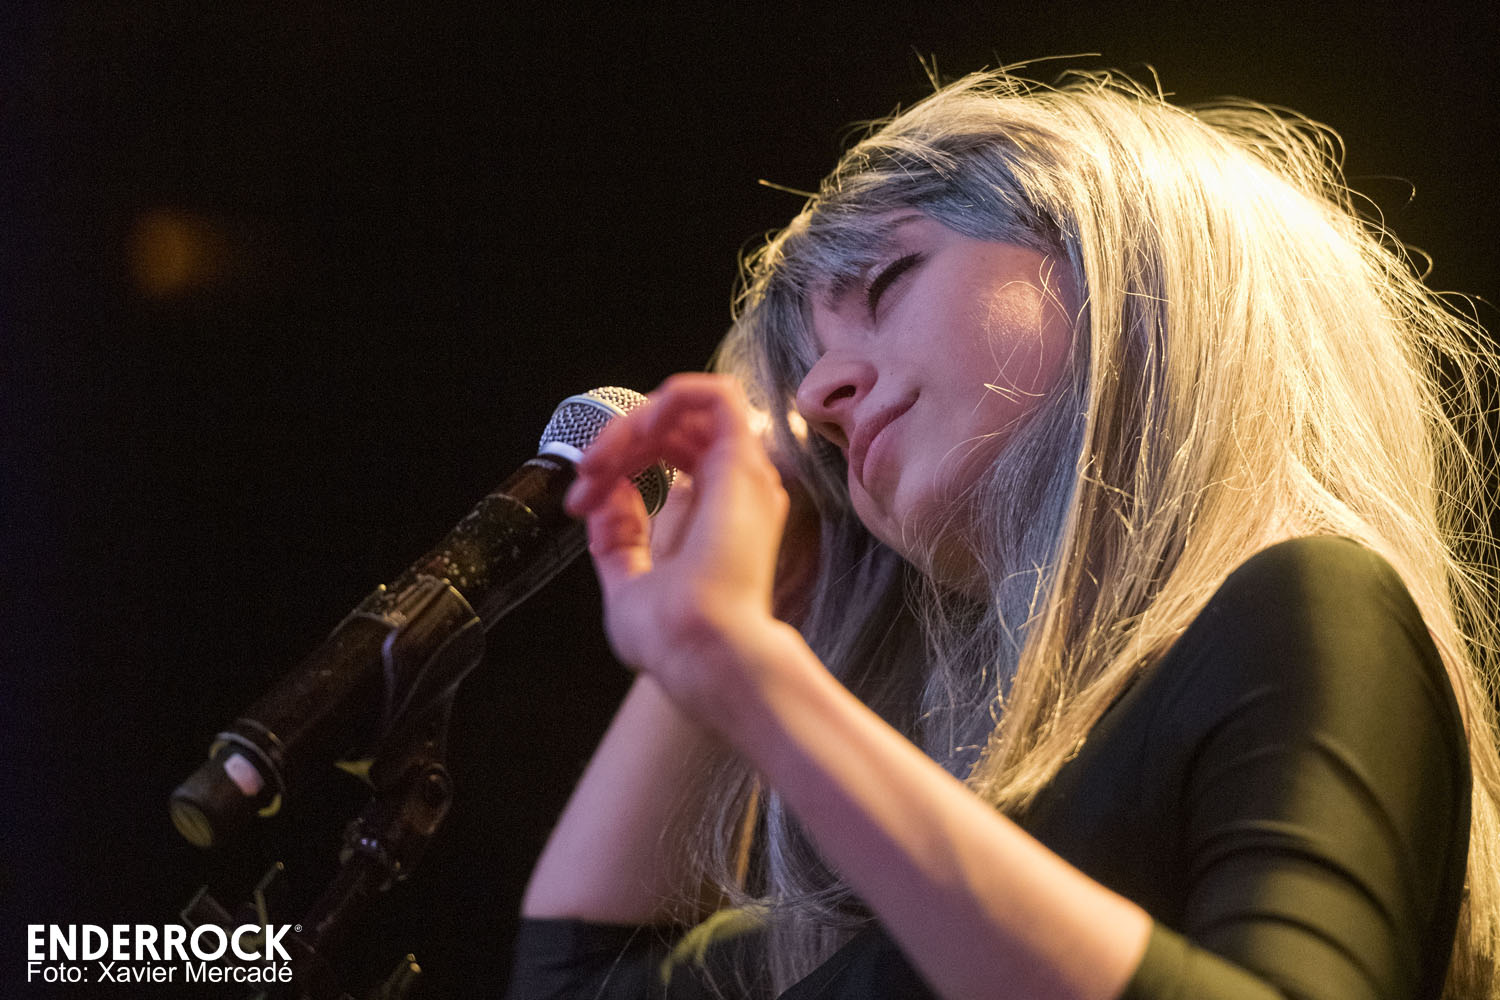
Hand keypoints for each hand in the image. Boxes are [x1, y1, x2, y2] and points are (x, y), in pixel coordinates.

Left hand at [564, 373, 792, 724]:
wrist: (700, 651)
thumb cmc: (675, 639)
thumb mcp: (627, 585)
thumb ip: (620, 540)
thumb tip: (608, 496)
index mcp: (718, 514)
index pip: (669, 457)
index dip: (618, 466)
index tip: (582, 503)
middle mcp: (736, 489)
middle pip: (674, 430)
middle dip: (617, 443)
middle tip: (586, 478)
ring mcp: (742, 474)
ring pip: (688, 409)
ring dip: (634, 422)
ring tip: (605, 457)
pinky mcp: (741, 461)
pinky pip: (717, 395)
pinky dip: (672, 397)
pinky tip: (640, 428)